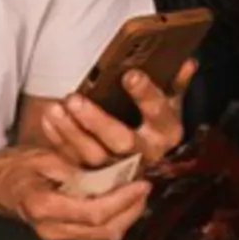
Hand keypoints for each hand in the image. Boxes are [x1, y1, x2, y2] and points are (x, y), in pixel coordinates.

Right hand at [0, 138, 147, 239]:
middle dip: (132, 212)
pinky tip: (116, 206)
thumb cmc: (7, 170)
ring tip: (135, 196)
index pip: (96, 212)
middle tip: (144, 189)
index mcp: (44, 208)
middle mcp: (49, 233)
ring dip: (124, 219)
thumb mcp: (42, 157)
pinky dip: (109, 223)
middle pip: (106, 233)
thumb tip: (110, 174)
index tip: (141, 183)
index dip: (124, 200)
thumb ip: (76, 168)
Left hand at [19, 78, 180, 175]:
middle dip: (97, 120)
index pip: (159, 113)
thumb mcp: (169, 98)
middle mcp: (146, 154)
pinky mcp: (98, 176)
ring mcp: (120, 168)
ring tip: (57, 107)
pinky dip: (60, 139)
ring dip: (72, 132)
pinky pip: (76, 161)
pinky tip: (50, 118)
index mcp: (167, 131)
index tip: (130, 74)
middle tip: (75, 99)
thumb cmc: (153, 116)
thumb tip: (188, 63)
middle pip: (122, 141)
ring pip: (94, 155)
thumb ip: (177, 81)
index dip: (145, 95)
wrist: (141, 149)